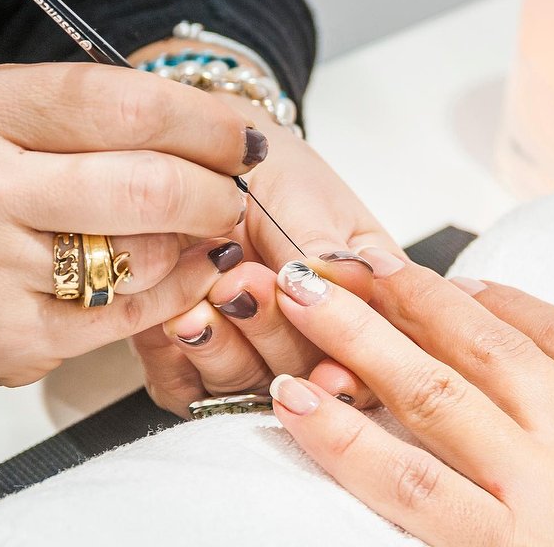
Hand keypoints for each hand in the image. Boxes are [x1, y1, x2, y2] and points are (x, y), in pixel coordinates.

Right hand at [0, 63, 263, 405]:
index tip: (241, 132)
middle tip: (236, 188)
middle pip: (150, 182)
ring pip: (148, 252)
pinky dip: (174, 290)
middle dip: (218, 187)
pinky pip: (130, 314)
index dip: (202, 118)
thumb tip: (198, 128)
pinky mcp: (12, 341)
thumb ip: (78, 119)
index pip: (120, 102)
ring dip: (197, 239)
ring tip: (204, 227)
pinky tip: (182, 271)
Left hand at [132, 93, 397, 413]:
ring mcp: (254, 362)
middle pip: (307, 379)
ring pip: (248, 390)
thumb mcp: (304, 199)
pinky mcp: (193, 373)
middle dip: (274, 332)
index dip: (353, 368)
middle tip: (244, 281)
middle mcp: (313, 344)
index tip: (328, 355)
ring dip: (225, 345)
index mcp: (364, 304)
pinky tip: (178, 315)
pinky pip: (189, 390)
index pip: (375, 357)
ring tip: (208, 293)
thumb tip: (349, 281)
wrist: (193, 164)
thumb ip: (322, 248)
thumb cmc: (266, 175)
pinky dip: (181, 355)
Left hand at [266, 256, 553, 546]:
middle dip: (405, 295)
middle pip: (483, 345)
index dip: (502, 299)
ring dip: (359, 341)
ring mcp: (545, 502)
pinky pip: (410, 486)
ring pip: (435, 396)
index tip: (456, 281)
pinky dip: (346, 439)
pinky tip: (298, 405)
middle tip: (345, 259)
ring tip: (302, 301)